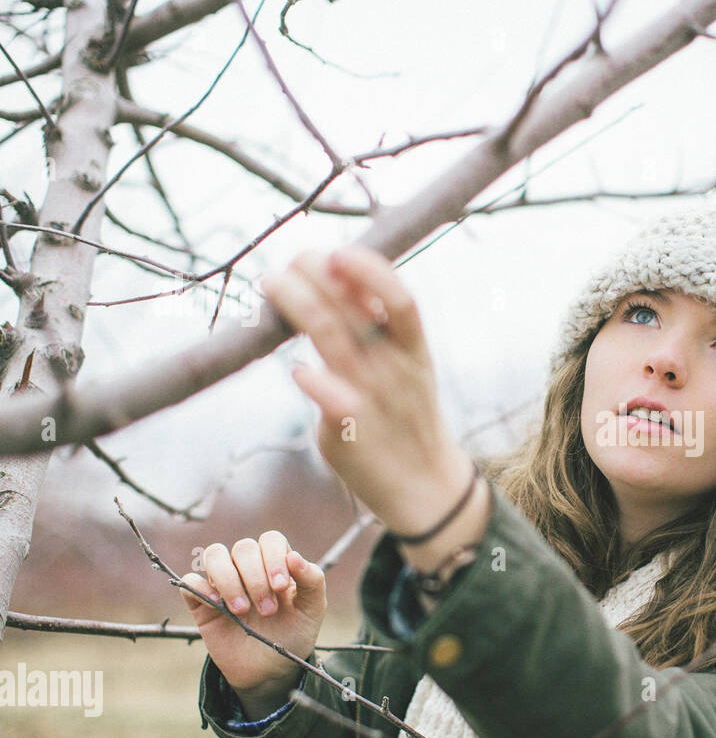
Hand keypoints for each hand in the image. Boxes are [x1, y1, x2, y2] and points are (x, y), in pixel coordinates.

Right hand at [181, 532, 325, 717]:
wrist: (270, 671)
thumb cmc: (293, 635)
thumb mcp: (312, 610)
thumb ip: (313, 581)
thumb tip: (295, 556)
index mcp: (276, 564)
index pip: (270, 540)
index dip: (274, 557)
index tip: (281, 587)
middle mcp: (248, 568)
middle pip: (244, 548)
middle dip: (256, 578)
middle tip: (268, 610)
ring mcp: (224, 583)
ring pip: (215, 555)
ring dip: (228, 579)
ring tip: (242, 610)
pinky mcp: (202, 603)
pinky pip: (190, 582)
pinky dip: (201, 588)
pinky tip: (217, 606)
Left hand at [261, 246, 469, 535]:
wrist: (424, 485)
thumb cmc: (404, 415)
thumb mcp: (407, 366)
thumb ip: (375, 328)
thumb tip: (334, 273)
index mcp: (414, 349)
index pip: (400, 298)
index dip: (369, 270)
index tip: (337, 253)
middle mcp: (394, 369)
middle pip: (353, 309)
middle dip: (315, 275)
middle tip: (288, 261)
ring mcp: (373, 399)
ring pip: (332, 339)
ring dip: (297, 305)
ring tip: (270, 283)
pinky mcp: (350, 431)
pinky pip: (330, 399)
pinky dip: (313, 380)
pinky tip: (297, 371)